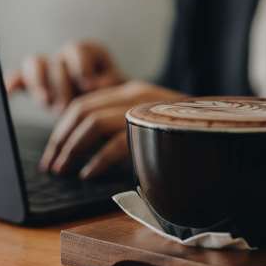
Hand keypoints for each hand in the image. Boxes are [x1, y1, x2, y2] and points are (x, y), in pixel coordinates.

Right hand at [5, 40, 124, 112]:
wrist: (107, 113)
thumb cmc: (115, 98)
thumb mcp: (119, 88)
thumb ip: (110, 82)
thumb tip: (95, 85)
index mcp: (90, 53)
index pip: (79, 48)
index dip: (81, 66)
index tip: (88, 85)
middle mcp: (68, 58)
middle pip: (57, 60)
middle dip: (62, 84)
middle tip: (68, 105)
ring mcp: (51, 71)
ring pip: (35, 63)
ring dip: (40, 84)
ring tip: (48, 102)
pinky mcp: (36, 85)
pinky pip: (19, 78)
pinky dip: (13, 82)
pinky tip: (8, 91)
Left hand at [39, 80, 182, 178]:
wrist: (213, 127)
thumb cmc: (176, 131)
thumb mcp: (143, 120)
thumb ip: (118, 122)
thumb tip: (78, 146)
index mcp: (129, 91)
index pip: (83, 103)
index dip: (61, 129)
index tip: (53, 151)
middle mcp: (134, 94)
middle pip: (82, 110)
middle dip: (60, 140)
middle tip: (51, 165)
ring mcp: (143, 108)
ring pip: (94, 123)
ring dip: (72, 149)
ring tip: (63, 171)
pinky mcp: (153, 127)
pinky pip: (116, 143)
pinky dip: (98, 161)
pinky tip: (88, 174)